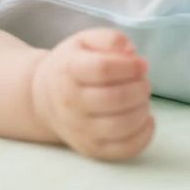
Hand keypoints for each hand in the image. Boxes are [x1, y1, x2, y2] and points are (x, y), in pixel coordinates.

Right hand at [30, 28, 155, 161]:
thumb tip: (130, 52)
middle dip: (139, 88)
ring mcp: (80, 130)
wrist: (44, 99)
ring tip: (142, 99)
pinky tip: (146, 119)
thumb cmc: (72, 65)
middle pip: (115, 99)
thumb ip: (109, 39)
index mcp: (69, 70)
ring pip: (121, 126)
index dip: (129, 66)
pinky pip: (123, 150)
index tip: (142, 64)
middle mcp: (71, 103)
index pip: (102, 69)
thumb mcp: (85, 41)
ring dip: (142, 110)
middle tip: (143, 81)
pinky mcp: (91, 149)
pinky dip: (143, 135)